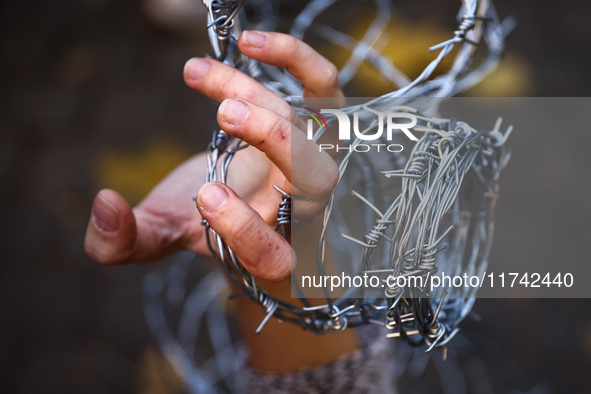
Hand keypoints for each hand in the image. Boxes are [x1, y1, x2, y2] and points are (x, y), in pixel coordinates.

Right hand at [84, 31, 341, 281]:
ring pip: (309, 128)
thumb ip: (125, 239)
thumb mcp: (161, 233)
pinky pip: (324, 89)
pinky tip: (250, 44)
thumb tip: (104, 205)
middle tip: (225, 114)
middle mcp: (302, 211)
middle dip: (277, 142)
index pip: (271, 254)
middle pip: (314, 181)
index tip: (204, 195)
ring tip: (199, 74)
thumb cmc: (203, 220)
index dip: (243, 226)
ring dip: (261, 95)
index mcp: (266, 252)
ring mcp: (316, 165)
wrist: (243, 201)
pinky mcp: (317, 127)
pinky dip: (296, 60)